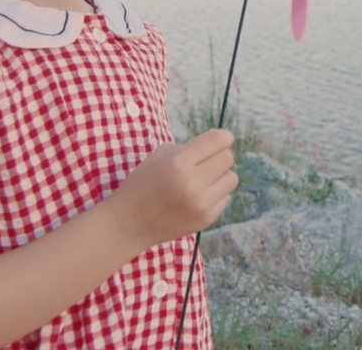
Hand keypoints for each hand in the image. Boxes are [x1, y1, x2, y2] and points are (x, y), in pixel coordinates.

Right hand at [105, 129, 237, 248]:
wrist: (129, 224)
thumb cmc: (142, 184)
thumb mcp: (158, 157)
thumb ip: (188, 148)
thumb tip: (218, 142)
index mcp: (178, 163)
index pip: (218, 140)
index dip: (223, 136)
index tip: (221, 139)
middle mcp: (192, 183)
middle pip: (228, 157)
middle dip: (219, 155)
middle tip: (205, 162)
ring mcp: (201, 204)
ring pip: (232, 178)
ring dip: (220, 175)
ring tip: (203, 180)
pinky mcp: (206, 219)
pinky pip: (226, 197)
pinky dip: (216, 194)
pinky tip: (199, 197)